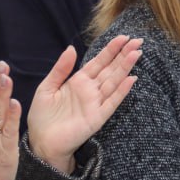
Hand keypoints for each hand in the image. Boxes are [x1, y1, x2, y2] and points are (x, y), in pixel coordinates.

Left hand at [27, 36, 142, 175]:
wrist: (41, 142)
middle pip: (110, 69)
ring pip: (114, 82)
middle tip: (138, 41)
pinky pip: (112, 102)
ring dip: (125, 68)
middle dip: (124, 55)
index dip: (111, 50)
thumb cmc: (42, 117)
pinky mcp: (97, 117)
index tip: (123, 37)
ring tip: (137, 54)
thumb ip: (61, 69)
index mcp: (78, 81)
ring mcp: (95, 103)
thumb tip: (72, 48)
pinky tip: (131, 80)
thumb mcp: (47, 87)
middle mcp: (90, 90)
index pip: (98, 62)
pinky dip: (121, 91)